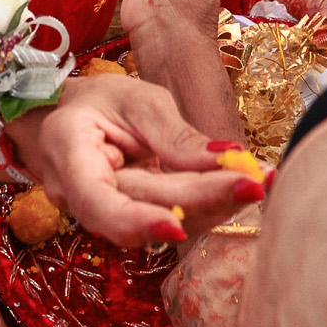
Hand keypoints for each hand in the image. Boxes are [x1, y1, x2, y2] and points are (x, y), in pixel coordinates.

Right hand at [2, 74, 250, 247]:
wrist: (70, 119)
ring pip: (161, 220)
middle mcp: (79, 195)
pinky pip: (170, 217)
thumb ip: (174, 134)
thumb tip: (226, 154)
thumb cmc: (98, 102)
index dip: (135, 220)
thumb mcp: (136, 99)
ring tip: (257, 181)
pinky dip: (207, 204)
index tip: (178, 226)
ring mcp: (104, 214)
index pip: (97, 201)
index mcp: (69, 155)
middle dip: (203, 199)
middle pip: (144, 208)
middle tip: (254, 182)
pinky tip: (240, 186)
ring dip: (214, 206)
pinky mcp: (133, 218)